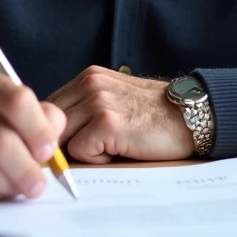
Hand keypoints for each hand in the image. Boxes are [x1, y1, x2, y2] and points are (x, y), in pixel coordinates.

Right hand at [0, 64, 65, 201]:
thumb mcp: (2, 104)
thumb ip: (37, 115)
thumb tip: (53, 141)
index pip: (16, 100)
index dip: (39, 130)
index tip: (48, 151)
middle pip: (0, 140)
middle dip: (27, 168)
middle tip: (38, 183)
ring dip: (8, 185)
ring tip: (17, 187)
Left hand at [47, 66, 193, 163]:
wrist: (190, 116)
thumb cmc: (153, 116)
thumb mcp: (113, 100)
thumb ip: (82, 110)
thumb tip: (47, 137)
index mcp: (88, 77)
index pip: (46, 109)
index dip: (53, 132)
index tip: (68, 145)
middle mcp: (89, 84)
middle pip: (48, 124)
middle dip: (60, 145)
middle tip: (93, 151)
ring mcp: (97, 102)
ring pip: (60, 139)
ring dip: (81, 151)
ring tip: (110, 147)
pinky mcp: (107, 122)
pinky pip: (79, 152)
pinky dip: (97, 159)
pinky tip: (120, 149)